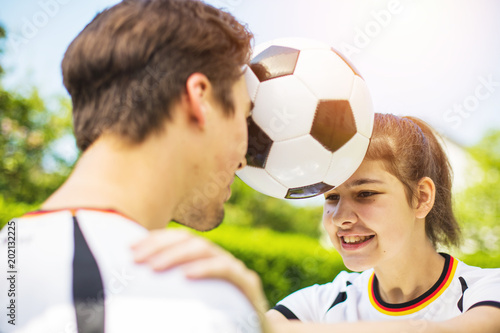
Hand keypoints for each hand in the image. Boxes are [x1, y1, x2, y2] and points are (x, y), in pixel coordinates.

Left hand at [131, 228, 269, 324]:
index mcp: (207, 262)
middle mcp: (221, 260)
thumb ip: (174, 293)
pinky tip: (186, 275)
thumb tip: (136, 290)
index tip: (130, 248)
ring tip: (154, 268)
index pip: (180, 239)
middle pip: (189, 240)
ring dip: (176, 255)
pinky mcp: (248, 284)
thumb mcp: (194, 303)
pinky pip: (226, 270)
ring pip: (205, 249)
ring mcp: (236, 269)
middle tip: (136, 259)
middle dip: (160, 245)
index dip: (155, 239)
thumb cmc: (222, 320)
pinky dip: (205, 269)